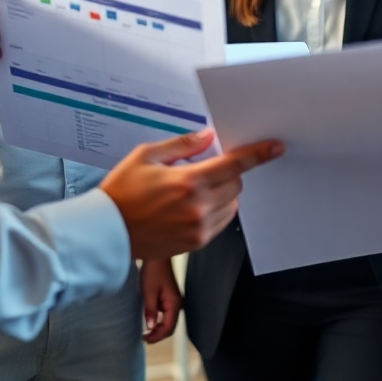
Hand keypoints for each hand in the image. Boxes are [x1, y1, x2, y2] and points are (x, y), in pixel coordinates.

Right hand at [101, 129, 282, 259]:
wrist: (106, 232)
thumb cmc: (121, 192)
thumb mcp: (147, 156)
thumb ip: (182, 145)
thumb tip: (208, 137)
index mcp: (188, 182)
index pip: (233, 165)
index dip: (258, 155)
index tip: (275, 148)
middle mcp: (197, 207)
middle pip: (236, 184)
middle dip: (227, 173)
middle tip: (203, 170)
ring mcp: (198, 228)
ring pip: (232, 204)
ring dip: (223, 192)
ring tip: (193, 190)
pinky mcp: (195, 244)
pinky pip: (221, 222)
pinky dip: (215, 210)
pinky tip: (191, 206)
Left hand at [140, 257, 181, 343]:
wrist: (157, 256)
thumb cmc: (153, 272)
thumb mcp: (149, 292)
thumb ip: (150, 311)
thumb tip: (150, 328)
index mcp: (174, 303)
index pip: (169, 327)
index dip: (157, 336)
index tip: (145, 339)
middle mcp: (177, 304)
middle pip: (170, 326)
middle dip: (158, 334)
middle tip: (144, 338)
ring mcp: (173, 301)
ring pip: (168, 321)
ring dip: (158, 328)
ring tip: (146, 333)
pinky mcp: (169, 298)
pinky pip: (165, 314)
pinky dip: (158, 321)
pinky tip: (149, 321)